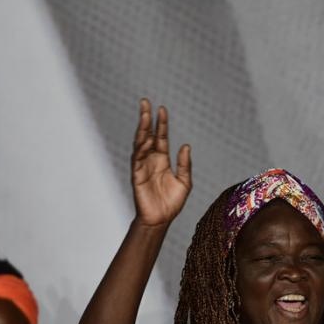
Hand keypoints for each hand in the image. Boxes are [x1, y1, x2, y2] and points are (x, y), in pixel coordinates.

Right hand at [131, 99, 191, 227]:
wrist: (161, 220)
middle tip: (145, 102)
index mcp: (162, 160)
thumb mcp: (185, 182)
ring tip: (144, 116)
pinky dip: (141, 149)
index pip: (161, 137)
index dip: (161, 123)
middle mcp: (151, 160)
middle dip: (146, 119)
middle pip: (147, 135)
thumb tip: (186, 146)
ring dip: (142, 130)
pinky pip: (137, 160)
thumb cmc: (171, 203)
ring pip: (140, 144)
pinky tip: (145, 140)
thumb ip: (185, 165)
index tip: (162, 108)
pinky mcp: (137, 176)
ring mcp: (142, 167)